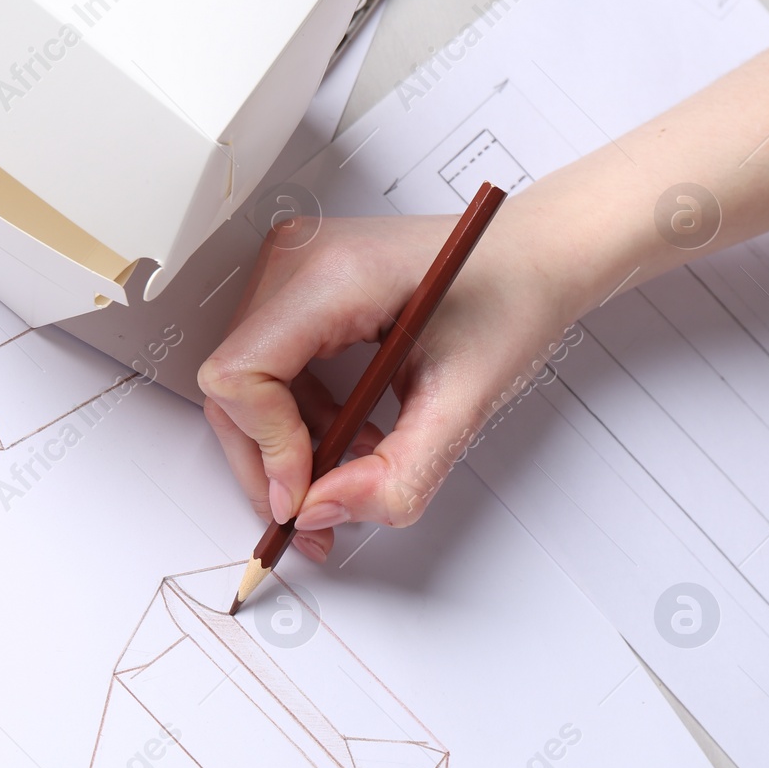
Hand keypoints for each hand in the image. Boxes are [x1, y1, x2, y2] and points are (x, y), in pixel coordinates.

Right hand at [198, 203, 586, 561]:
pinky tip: (350, 436)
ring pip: (243, 384)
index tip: (306, 494)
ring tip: (354, 466)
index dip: (266, 447)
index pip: (241, 373)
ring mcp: (289, 270)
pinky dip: (298, 420)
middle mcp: (296, 262)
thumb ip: (398, 474)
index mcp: (334, 276)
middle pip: (231, 385)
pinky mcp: (296, 288)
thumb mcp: (466, 402)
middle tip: (314, 511)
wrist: (537, 255)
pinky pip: (265, 369)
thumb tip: (322, 512)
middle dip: (269, 462)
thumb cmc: (514, 297)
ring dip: (288, 445)